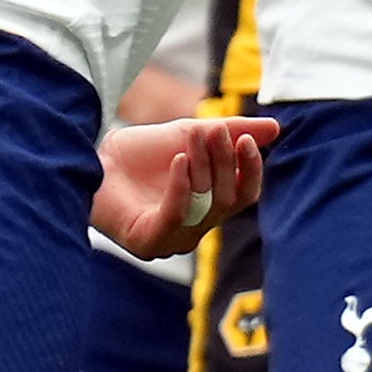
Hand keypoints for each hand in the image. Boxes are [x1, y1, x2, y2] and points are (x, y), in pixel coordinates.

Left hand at [92, 111, 280, 260]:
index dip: (251, 170)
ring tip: (192, 136)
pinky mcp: (147, 244)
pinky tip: (177, 161)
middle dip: (224, 161)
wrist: (95, 158)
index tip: (247, 140)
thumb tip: (276, 127)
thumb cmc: (142, 152)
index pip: (245, 195)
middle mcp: (195, 230)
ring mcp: (172, 241)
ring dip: (204, 168)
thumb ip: (232, 131)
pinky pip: (176, 217)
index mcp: (210, 207)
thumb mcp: (192, 134)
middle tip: (213, 129)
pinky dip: (181, 187)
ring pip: (205, 208)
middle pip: (227, 199)